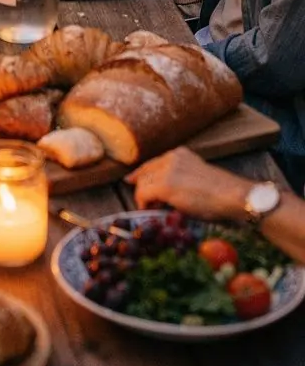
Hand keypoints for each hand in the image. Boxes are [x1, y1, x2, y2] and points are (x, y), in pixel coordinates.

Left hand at [128, 148, 246, 221]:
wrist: (234, 196)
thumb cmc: (223, 194)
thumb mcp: (198, 178)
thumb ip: (181, 180)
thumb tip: (166, 195)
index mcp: (180, 154)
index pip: (153, 163)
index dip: (140, 173)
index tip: (131, 180)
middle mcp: (172, 158)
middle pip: (145, 172)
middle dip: (140, 187)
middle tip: (141, 203)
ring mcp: (168, 170)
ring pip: (143, 183)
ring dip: (144, 198)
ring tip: (152, 210)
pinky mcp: (165, 184)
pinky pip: (144, 194)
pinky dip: (144, 203)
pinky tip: (150, 211)